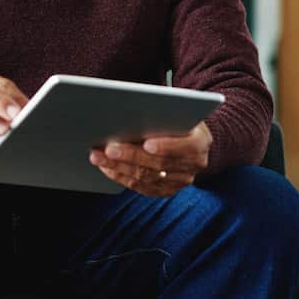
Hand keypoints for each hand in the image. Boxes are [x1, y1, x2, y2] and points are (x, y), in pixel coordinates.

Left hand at [88, 122, 211, 196]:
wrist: (191, 140)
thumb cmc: (178, 118)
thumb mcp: (177, 110)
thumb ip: (162, 112)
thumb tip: (130, 108)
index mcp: (200, 142)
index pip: (185, 147)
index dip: (166, 147)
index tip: (147, 143)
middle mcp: (194, 165)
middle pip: (159, 164)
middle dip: (130, 156)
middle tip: (107, 148)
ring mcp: (180, 181)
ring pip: (147, 177)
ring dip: (119, 167)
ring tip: (98, 156)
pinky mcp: (166, 190)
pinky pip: (141, 187)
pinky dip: (121, 177)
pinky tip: (106, 167)